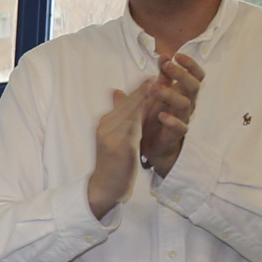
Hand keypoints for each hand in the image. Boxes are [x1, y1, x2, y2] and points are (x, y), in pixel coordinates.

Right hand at [88, 81, 154, 221]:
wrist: (103, 187)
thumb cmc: (112, 162)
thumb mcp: (113, 136)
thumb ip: (118, 114)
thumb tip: (116, 91)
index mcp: (105, 123)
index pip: (124, 102)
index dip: (138, 89)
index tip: (152, 76)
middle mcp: (105, 127)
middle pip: (127, 105)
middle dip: (142, 90)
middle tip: (158, 75)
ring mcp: (110, 137)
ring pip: (130, 114)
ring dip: (144, 99)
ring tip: (158, 86)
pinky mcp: (118, 147)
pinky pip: (133, 129)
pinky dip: (143, 117)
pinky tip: (154, 109)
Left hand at [141, 53, 201, 177]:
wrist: (151, 147)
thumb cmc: (155, 118)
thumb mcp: (156, 95)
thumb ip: (160, 78)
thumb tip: (162, 56)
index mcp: (182, 93)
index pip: (195, 75)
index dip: (189, 64)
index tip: (176, 55)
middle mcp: (186, 104)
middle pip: (193, 86)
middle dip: (181, 74)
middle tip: (166, 66)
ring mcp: (182, 119)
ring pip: (185, 104)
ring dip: (170, 94)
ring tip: (154, 88)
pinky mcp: (175, 135)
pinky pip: (180, 128)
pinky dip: (172, 121)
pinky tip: (162, 115)